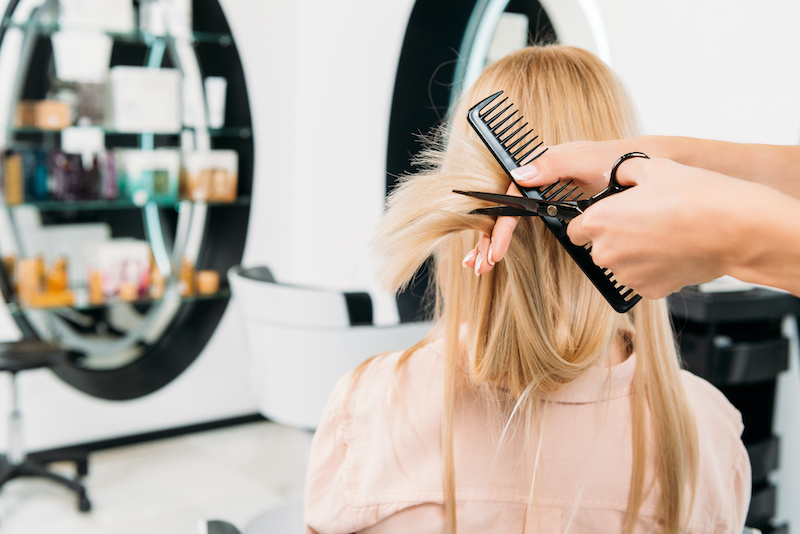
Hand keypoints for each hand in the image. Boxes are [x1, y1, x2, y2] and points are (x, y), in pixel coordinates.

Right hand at [463, 140, 636, 274]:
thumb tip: (519, 175)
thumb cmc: (614, 162)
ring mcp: (541, 195)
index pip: (509, 199)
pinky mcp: (550, 208)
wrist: (639, 167)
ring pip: (507, 220)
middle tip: (481, 266)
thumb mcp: (586, 160)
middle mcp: (534, 181)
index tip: (496, 251)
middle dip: (486, 240)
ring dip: (489, 243)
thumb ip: (554, 165)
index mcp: (538, 166)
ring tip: (480, 266)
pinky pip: (521, 224)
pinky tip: (493, 255)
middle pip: (501, 211)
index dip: (500, 226)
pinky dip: (504, 240)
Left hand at [565, 157, 738, 297]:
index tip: (604, 217)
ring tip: (663, 235)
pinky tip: (673, 251)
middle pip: (598, 248)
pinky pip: (644, 279)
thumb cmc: (694, 196)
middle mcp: (607, 253)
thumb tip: (619, 175)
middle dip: (615, 237)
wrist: (732, 228)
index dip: (589, 222)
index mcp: (599, 222)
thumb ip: (625, 173)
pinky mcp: (650, 290)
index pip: (574, 230)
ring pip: (622, 265)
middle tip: (643, 222)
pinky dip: (654, 269)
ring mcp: (628, 275)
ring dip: (634, 254)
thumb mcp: (653, 167)